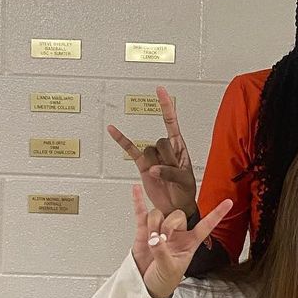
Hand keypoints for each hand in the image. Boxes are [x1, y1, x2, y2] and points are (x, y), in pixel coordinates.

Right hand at [108, 86, 197, 218]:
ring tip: (164, 178)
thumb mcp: (185, 181)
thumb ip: (171, 173)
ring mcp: (153, 157)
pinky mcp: (142, 165)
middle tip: (173, 172)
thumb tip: (154, 169)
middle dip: (167, 158)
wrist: (175, 207)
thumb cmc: (185, 193)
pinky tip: (112, 129)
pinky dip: (121, 140)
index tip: (160, 90)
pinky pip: (130, 150)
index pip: (171, 122)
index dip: (166, 106)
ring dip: (155, 165)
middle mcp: (165, 149)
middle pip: (160, 141)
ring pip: (148, 150)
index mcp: (180, 147)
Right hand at [131, 186, 232, 297]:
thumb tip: (156, 239)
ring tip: (151, 240)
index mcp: (189, 243)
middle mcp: (177, 234)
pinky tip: (137, 190)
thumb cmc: (164, 280)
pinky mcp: (144, 232)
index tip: (228, 203)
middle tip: (162, 239)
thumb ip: (163, 253)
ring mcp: (159, 231)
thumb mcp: (168, 269)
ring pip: (158, 214)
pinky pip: (142, 213)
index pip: (206, 225)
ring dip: (154, 224)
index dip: (217, 214)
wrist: (147, 285)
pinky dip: (138, 201)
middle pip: (176, 215)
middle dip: (168, 224)